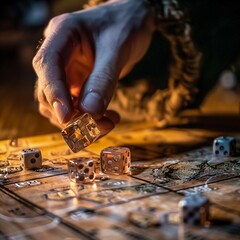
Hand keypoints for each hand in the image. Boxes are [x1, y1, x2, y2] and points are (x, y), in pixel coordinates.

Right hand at [33, 0, 154, 133]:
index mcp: (62, 34)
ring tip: (109, 122)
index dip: (54, 93)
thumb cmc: (126, 25)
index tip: (67, 117)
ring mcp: (68, 70)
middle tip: (100, 125)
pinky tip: (108, 117)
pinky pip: (76, 106)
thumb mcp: (117, 49)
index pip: (47, 65)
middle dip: (71, 114)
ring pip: (61, 104)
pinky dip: (89, 118)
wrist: (135, 22)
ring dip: (80, 121)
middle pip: (49, 90)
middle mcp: (60, 54)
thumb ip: (103, 79)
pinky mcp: (78, 83)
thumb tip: (90, 112)